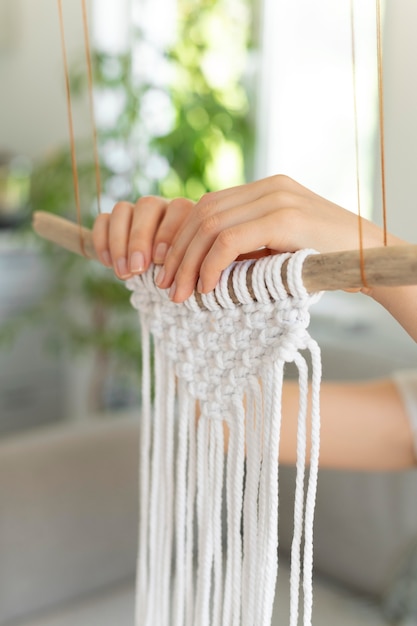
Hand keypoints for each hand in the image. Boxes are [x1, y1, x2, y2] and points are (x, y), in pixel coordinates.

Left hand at [92, 175, 391, 301]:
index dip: (181, 237)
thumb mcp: (279, 249)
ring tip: (180, 293)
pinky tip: (206, 288)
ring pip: (210, 225)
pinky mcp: (284, 217)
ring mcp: (276, 198)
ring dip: (188, 262)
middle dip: (178, 252)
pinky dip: (211, 265)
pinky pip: (229, 239)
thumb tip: (203, 267)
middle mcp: (268, 187)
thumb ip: (247, 246)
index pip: (207, 206)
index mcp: (264, 189)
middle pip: (202, 213)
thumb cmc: (324, 261)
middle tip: (166, 286)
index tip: (168, 268)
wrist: (371, 259)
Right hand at [92, 195, 193, 279]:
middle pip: (147, 205)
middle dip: (140, 239)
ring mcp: (135, 210)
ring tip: (124, 273)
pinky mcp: (113, 219)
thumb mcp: (195, 269)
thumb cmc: (184, 273)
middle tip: (138, 268)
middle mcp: (161, 206)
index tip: (160, 261)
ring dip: (120, 242)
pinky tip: (108, 264)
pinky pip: (103, 220)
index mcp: (186, 213)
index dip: (168, 234)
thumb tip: (204, 279)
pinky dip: (103, 240)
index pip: (178, 209)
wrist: (163, 275)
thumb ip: (197, 266)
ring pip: (122, 209)